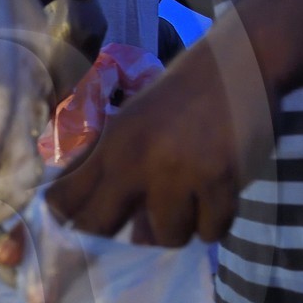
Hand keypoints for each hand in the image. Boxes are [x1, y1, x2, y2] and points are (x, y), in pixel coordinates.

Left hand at [0, 22, 276, 258]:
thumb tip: (74, 211)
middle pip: (99, 226)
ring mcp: (180, 172)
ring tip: (186, 205)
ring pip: (167, 237)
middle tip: (132, 225)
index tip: (75, 225)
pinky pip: (210, 232)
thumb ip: (102, 163)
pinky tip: (213, 202)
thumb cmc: (179, 97)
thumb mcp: (129, 121)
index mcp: (110, 142)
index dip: (64, 219)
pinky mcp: (220, 181)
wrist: (237, 64)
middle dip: (112, 234)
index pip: (64, 198)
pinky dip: (213, 224)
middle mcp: (136, 159)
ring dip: (177, 228)